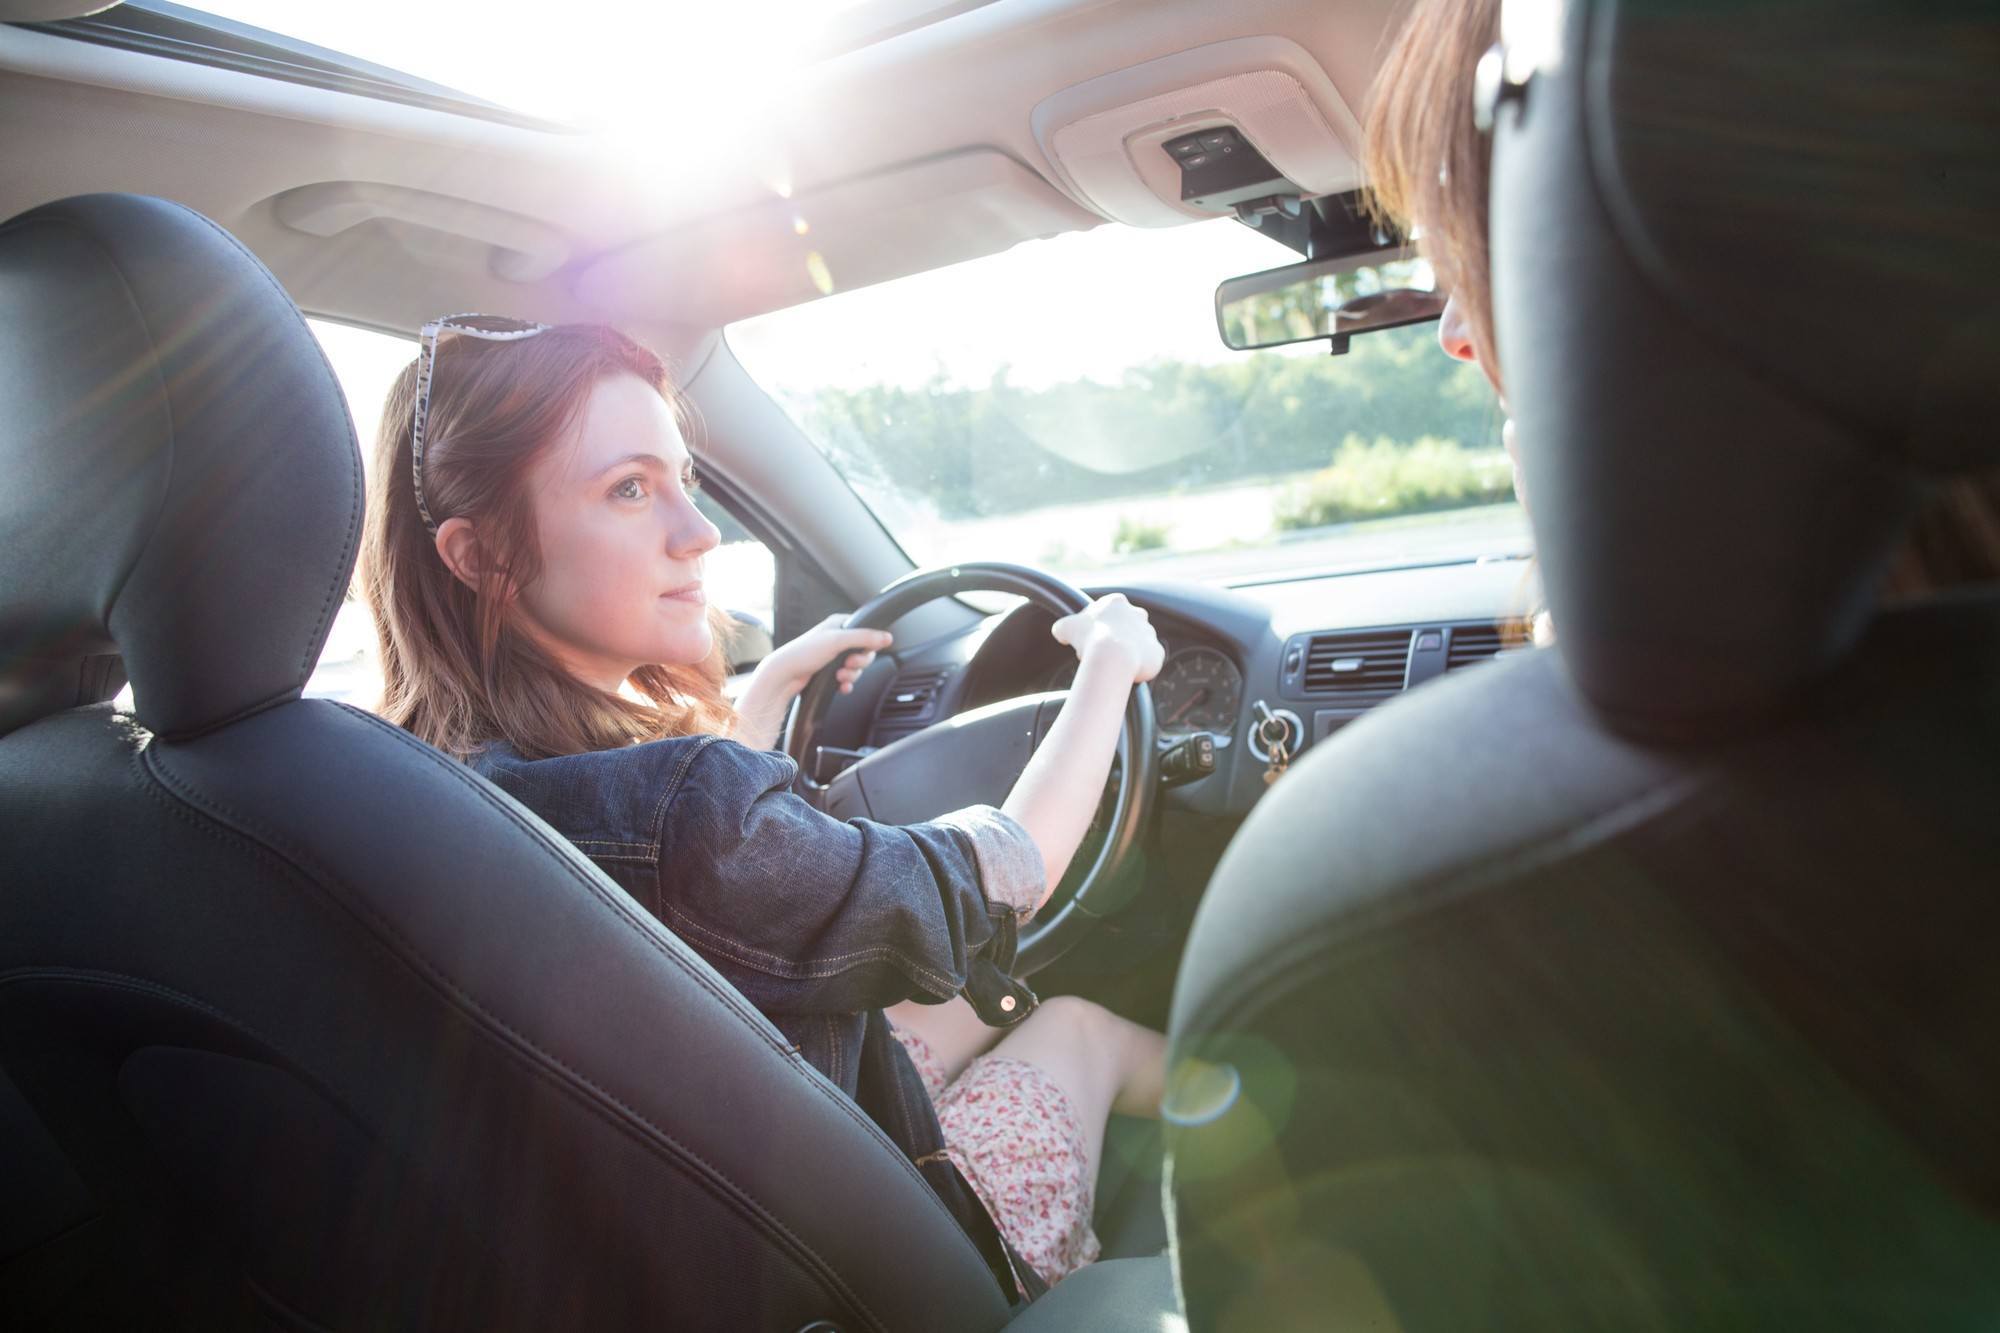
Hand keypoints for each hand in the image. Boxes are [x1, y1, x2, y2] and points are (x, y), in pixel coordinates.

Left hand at [757, 612, 892, 696]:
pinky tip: (841, 686)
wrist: (784, 676)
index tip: (863, 651)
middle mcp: (836, 639)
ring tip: (839, 677)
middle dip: (859, 663)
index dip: (868, 644)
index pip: (866, 632)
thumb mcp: (837, 641)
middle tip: (848, 664)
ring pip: (857, 668)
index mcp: (839, 625)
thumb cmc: (803, 653)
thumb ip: (864, 638)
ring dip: (851, 675)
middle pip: (864, 652)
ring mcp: (833, 657)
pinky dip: (847, 684)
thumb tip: (887, 637)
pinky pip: (848, 679)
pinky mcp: (829, 673)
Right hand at [1050, 593, 1163, 682]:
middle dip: (1114, 639)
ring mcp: (1149, 633)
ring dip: (1127, 653)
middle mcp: (1137, 614)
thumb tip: (1060, 630)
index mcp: (1116, 603)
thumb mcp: (1066, 628)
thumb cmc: (1090, 638)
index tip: (1089, 640)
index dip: (1096, 627)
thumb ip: (1063, 626)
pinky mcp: (1157, 652)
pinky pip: (1148, 661)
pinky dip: (1139, 668)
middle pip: (1125, 627)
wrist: (1113, 657)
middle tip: (1100, 654)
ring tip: (1113, 667)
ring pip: (1137, 644)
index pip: (1106, 613)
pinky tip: (1126, 674)